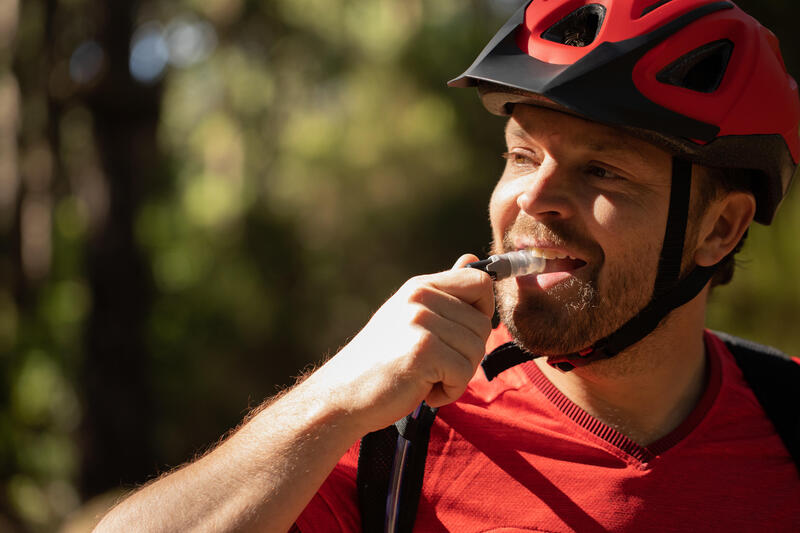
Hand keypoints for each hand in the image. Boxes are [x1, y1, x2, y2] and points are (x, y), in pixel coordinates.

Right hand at [305, 254, 494, 433]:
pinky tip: (423, 391)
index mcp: (420, 286)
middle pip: (482, 324)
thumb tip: (472, 257)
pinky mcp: (423, 350)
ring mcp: (421, 321)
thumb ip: (444, 292)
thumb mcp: (411, 317)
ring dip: (457, 376)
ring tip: (426, 378)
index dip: (483, 310)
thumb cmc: (381, 360)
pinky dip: (449, 392)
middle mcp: (420, 297)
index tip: (461, 334)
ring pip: (476, 351)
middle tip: (435, 367)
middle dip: (467, 355)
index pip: (480, 281)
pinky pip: (463, 373)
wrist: (343, 393)